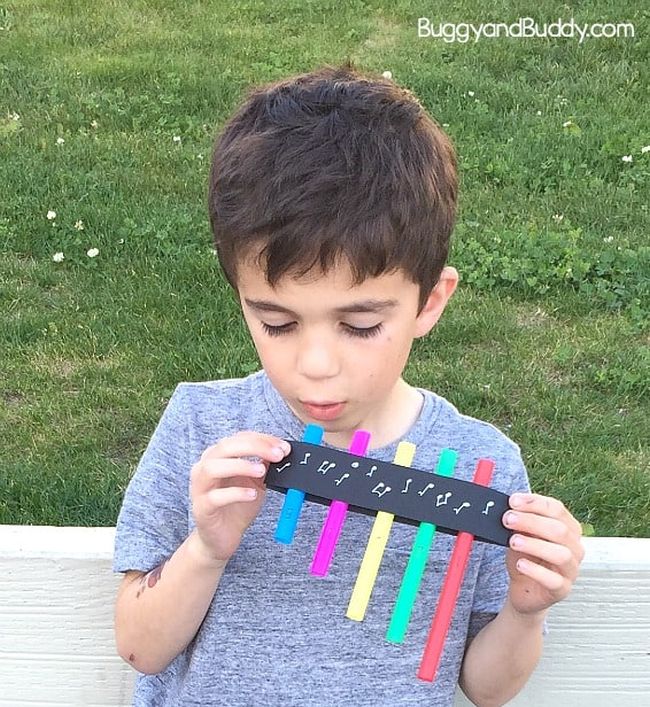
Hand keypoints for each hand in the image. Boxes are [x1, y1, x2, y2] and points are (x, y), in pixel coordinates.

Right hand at [190, 431, 290, 562]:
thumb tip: (281, 451)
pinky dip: (236, 493)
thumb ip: (264, 466)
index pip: (239, 438)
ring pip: (213, 468)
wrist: (221, 538)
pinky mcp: (202, 508)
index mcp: (217, 457)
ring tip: (262, 471)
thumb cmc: (236, 506)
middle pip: (225, 447)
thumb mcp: (254, 482)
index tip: (283, 447)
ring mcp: (200, 488)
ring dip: (240, 465)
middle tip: (277, 455)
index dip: (262, 439)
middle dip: (254, 447)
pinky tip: (252, 495)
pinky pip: (215, 497)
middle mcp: (204, 468)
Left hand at [502, 493, 584, 616]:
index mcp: (568, 528)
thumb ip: (521, 522)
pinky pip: (554, 581)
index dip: (534, 502)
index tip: (513, 501)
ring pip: (561, 554)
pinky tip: (520, 564)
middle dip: (531, 521)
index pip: (557, 509)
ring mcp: (571, 570)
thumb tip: (512, 508)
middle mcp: (575, 548)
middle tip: (507, 519)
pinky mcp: (562, 590)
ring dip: (535, 544)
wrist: (524, 588)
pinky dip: (536, 571)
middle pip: (560, 530)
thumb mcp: (522, 535)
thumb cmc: (526, 557)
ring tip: (513, 541)